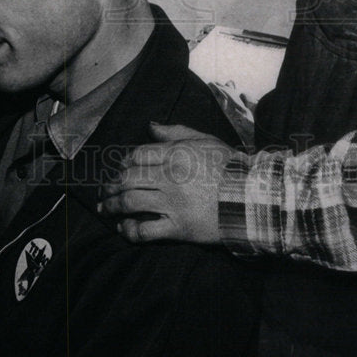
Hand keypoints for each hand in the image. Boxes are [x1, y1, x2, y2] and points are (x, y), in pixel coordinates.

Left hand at [97, 123, 234, 243]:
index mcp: (176, 152)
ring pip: (130, 202)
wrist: (252, 197)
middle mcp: (170, 176)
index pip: (137, 155)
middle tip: (104, 191)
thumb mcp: (205, 140)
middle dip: (111, 185)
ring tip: (105, 209)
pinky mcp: (178, 227)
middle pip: (128, 178)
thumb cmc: (230, 167)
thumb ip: (176, 132)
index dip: (123, 163)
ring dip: (112, 206)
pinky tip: (123, 228)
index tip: (119, 169)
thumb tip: (151, 126)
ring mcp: (172, 202)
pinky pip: (145, 230)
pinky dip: (129, 230)